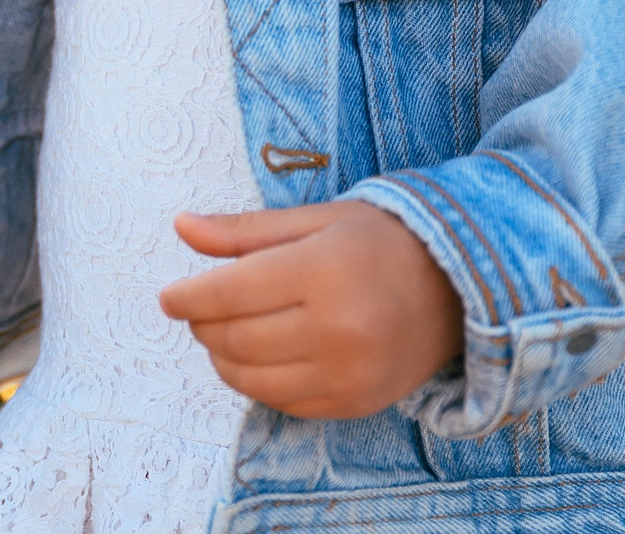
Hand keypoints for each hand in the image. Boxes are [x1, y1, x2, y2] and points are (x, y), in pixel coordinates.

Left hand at [157, 200, 462, 420]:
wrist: (456, 290)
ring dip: (223, 358)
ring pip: (251, 378)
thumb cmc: (379, 243)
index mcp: (322, 270)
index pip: (228, 293)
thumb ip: (244, 230)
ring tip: (224, 333)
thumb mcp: (315, 221)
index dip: (187, 297)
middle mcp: (336, 328)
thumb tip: (181, 227)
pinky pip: (282, 403)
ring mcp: (347, 373)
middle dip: (202, 325)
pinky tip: (261, 356)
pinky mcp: (354, 403)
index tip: (168, 297)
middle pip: (234, 339)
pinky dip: (257, 383)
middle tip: (198, 309)